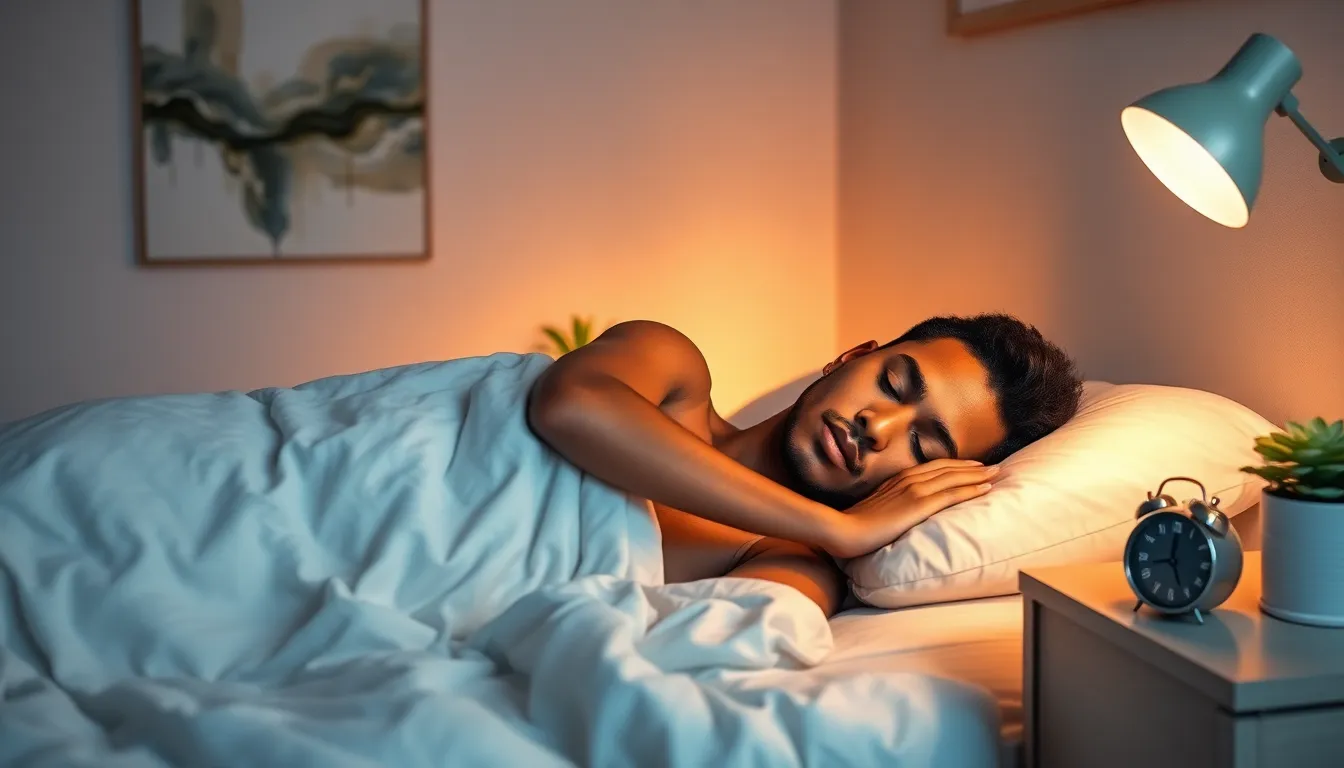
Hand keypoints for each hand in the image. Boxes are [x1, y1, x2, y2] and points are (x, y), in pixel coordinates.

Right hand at [825, 459, 998, 558]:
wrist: (843, 530)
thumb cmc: (854, 525)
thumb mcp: (874, 508)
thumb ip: (889, 504)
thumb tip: (900, 510)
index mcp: (897, 480)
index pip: (933, 468)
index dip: (955, 465)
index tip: (972, 466)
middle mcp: (908, 480)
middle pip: (948, 469)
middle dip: (972, 467)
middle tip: (993, 467)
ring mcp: (914, 491)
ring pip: (954, 478)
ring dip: (977, 475)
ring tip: (996, 474)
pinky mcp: (918, 505)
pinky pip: (951, 494)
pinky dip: (971, 489)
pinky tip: (986, 489)